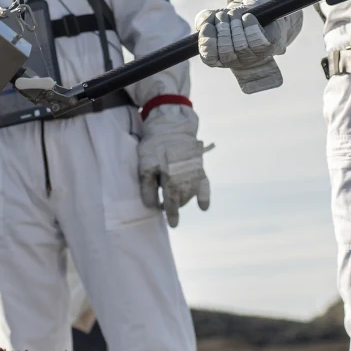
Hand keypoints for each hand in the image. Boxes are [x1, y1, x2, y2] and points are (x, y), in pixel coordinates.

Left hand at [137, 104, 209, 227]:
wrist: (171, 126)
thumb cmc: (155, 145)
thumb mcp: (145, 165)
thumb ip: (148, 187)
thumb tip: (152, 206)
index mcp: (171, 178)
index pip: (171, 202)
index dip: (171, 214)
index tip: (172, 224)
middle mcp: (186, 178)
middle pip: (182, 199)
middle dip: (176, 207)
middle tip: (168, 211)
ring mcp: (194, 172)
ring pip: (191, 193)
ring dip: (185, 201)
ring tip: (177, 204)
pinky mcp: (199, 166)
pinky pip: (204, 183)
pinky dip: (205, 196)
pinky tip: (203, 207)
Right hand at [192, 0, 300, 93]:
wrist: (254, 14)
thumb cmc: (231, 19)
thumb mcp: (213, 18)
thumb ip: (203, 21)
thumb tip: (204, 25)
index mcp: (217, 58)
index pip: (209, 57)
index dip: (208, 40)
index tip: (208, 25)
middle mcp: (234, 62)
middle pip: (225, 49)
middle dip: (223, 26)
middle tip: (225, 15)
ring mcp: (251, 58)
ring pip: (240, 44)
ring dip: (236, 23)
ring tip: (236, 15)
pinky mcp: (267, 49)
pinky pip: (256, 40)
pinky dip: (250, 24)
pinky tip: (248, 17)